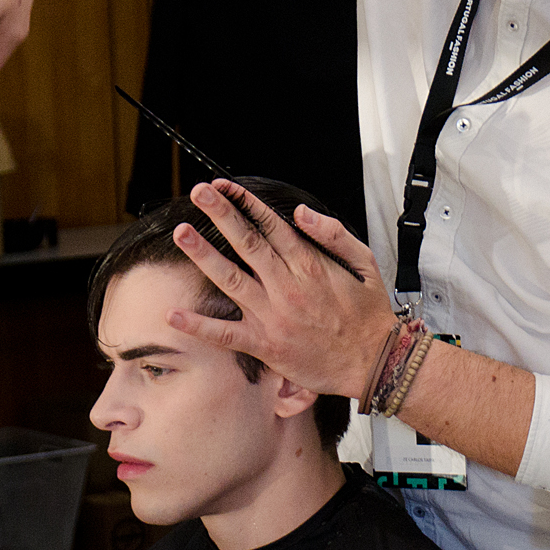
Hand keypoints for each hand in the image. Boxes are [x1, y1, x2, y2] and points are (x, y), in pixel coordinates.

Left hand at [168, 180, 397, 400]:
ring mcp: (273, 316)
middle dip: (220, 214)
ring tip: (182, 234)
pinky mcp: (266, 345)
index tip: (225, 186)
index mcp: (309, 266)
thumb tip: (301, 214)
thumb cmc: (370, 316)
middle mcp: (287, 287)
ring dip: (203, 255)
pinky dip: (200, 326)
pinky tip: (174, 314)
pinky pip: (227, 334)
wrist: (375, 362)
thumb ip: (333, 235)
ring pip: (230, 279)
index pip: (271, 225)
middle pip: (247, 243)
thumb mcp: (365, 264)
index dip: (245, 203)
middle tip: (199, 193)